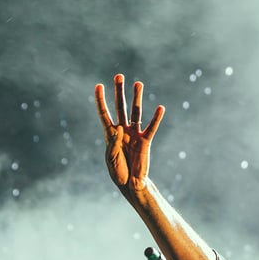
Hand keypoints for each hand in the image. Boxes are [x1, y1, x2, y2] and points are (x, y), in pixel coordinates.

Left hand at [95, 74, 164, 193]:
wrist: (130, 184)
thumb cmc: (118, 172)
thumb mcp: (111, 159)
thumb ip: (113, 143)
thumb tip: (119, 128)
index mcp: (110, 134)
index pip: (104, 113)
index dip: (100, 100)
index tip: (98, 86)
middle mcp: (122, 130)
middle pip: (120, 107)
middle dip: (119, 92)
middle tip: (119, 76)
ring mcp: (134, 134)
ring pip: (135, 112)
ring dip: (136, 98)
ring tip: (138, 83)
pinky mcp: (145, 141)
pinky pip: (151, 128)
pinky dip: (156, 118)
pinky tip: (160, 107)